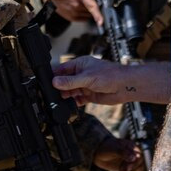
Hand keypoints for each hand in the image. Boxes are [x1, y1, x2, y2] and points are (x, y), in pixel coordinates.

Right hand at [40, 0, 101, 24]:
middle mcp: (77, 5)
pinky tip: (82, 7)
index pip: (91, 6)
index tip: (102, 22)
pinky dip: (85, 14)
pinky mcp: (70, 17)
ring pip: (88, 15)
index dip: (98, 15)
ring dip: (89, 10)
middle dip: (94, 4)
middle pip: (92, 9)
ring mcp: (73, 12)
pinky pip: (82, 19)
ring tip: (84, 1)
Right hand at [52, 57, 170, 105]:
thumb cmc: (111, 75)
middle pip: (64, 81)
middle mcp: (81, 74)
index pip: (62, 69)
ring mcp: (85, 85)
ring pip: (70, 91)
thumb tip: (55, 82)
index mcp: (80, 64)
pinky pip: (77, 100)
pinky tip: (68, 106)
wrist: (125, 86)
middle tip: (51, 94)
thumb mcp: (87, 78)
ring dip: (65, 96)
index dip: (53, 75)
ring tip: (59, 101)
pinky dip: (72, 103)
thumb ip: (70, 81)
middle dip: (58, 88)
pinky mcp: (89, 95)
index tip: (45, 81)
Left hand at [92, 136, 143, 170]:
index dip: (135, 163)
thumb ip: (124, 153)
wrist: (99, 153)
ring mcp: (131, 162)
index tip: (128, 168)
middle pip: (140, 166)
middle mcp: (134, 155)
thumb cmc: (107, 148)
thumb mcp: (114, 149)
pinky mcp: (128, 169)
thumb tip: (134, 157)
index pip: (140, 156)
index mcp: (133, 147)